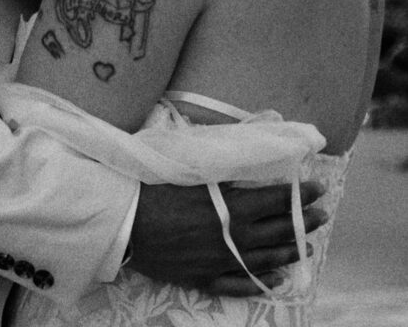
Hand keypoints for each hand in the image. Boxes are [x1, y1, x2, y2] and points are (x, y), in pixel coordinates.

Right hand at [129, 181, 326, 294]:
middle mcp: (234, 237)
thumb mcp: (193, 174)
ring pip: (266, 259)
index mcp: (231, 208)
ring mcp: (222, 261)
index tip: (319, 187)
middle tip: (322, 215)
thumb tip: (248, 166)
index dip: (300, 194)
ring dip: (289, 251)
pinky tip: (276, 278)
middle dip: (302, 221)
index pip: (276, 200)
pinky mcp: (206, 278)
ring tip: (307, 246)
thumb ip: (224, 174)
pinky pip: (241, 284)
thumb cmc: (157, 190)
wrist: (128, 223)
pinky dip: (262, 281)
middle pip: (278, 230)